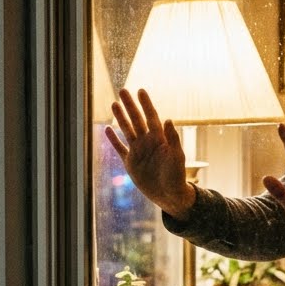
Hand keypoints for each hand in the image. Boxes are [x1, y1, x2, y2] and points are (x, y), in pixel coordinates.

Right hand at [104, 88, 195, 219]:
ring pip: (127, 130)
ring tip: (114, 104)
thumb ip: (173, 138)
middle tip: (123, 90)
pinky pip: (120, 148)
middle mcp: (147, 142)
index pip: (151, 116)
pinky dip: (113, 140)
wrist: (168, 195)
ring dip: (120, 118)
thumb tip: (168, 119)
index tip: (140, 91)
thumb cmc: (176, 176)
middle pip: (136, 119)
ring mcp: (138, 151)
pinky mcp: (130, 162)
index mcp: (159, 138)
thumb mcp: (177, 157)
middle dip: (130, 105)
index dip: (146, 104)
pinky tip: (107, 130)